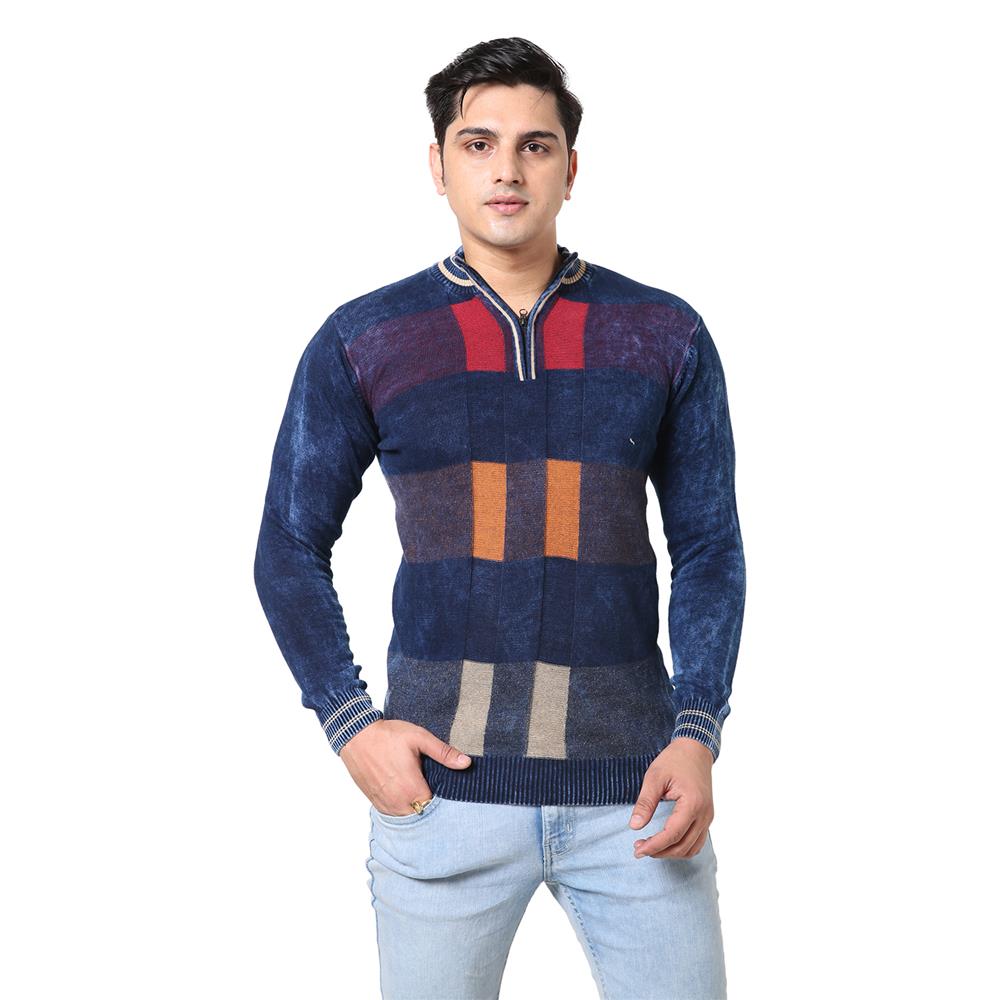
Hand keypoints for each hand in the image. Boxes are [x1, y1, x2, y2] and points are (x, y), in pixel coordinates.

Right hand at [340, 719, 471, 815]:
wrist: (356, 735)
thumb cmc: (388, 735)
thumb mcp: (420, 738)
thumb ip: (443, 753)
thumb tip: (466, 763)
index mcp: (412, 788)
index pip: (435, 807)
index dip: (444, 800)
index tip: (447, 790)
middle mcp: (398, 802)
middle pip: (422, 814)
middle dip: (430, 805)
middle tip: (435, 789)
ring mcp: (385, 804)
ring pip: (407, 816)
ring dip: (415, 808)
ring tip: (421, 791)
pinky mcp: (375, 802)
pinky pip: (393, 813)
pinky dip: (401, 808)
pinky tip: (406, 794)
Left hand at [629, 737, 714, 858]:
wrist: (695, 749)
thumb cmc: (674, 760)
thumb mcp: (654, 777)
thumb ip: (645, 802)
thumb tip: (634, 826)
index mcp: (692, 804)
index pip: (672, 835)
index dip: (654, 846)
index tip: (637, 849)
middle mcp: (704, 814)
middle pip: (682, 846)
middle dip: (660, 852)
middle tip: (638, 849)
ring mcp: (708, 817)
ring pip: (691, 848)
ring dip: (671, 852)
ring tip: (650, 847)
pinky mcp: (707, 817)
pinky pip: (697, 841)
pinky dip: (681, 847)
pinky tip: (665, 843)